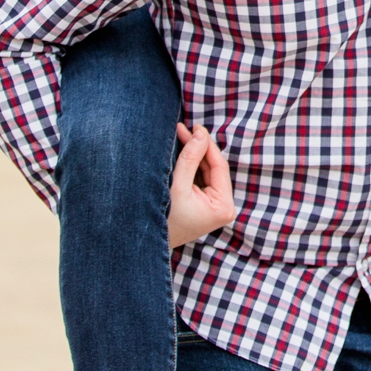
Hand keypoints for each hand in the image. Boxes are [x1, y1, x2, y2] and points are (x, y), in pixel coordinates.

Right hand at [167, 123, 237, 248]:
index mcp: (224, 206)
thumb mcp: (177, 186)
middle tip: (183, 128)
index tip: (195, 127)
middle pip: (212, 168)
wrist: (146, 244)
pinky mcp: (203, 206)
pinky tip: (181, 150)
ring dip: (193, 154)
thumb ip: (191, 158)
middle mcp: (223, 207)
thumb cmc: (163, 218)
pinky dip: (190, 165)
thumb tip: (201, 133)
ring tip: (180, 135)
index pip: (218, 166)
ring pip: (205, 172)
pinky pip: (199, 180)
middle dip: (198, 147)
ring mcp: (214, 207)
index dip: (206, 144)